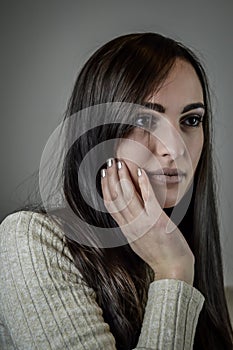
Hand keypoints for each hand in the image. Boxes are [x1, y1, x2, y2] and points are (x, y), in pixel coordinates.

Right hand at [101, 158, 193, 284]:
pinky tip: (139, 170)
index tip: (103, 174)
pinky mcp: (157, 221)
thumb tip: (126, 213)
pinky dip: (142, 183)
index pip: (110, 204)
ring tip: (119, 163)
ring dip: (122, 177)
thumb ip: (130, 226)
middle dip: (111, 178)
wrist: (173, 270)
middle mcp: (131, 225)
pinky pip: (148, 198)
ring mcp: (143, 223)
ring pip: (127, 196)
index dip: (105, 187)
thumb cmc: (158, 255)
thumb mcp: (137, 241)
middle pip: (116, 197)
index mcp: (125, 230)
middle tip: (109, 162)